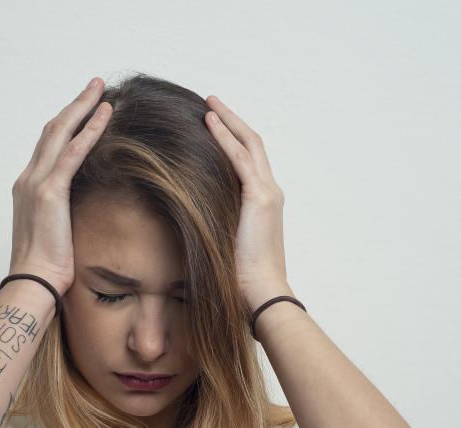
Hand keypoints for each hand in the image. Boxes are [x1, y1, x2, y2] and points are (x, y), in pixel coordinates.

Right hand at [7, 77, 112, 295]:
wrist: (33, 283)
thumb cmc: (45, 268)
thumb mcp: (54, 233)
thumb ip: (62, 214)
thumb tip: (79, 213)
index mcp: (27, 187)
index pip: (47, 145)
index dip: (66, 124)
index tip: (83, 109)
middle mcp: (28, 178)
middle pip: (52, 129)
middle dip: (74, 105)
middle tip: (94, 86)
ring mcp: (36, 182)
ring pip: (61, 132)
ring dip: (83, 107)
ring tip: (101, 90)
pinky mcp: (50, 192)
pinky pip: (74, 152)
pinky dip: (91, 130)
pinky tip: (106, 115)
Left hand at [202, 95, 293, 311]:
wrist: (261, 291)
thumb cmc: (242, 277)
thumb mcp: (226, 243)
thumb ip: (217, 223)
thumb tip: (190, 218)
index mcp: (265, 202)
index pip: (250, 160)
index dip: (233, 139)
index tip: (214, 125)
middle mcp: (271, 191)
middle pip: (253, 143)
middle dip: (232, 120)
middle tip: (211, 102)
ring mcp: (268, 192)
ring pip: (248, 143)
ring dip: (228, 120)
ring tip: (209, 103)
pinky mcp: (260, 197)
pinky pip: (239, 158)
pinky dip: (224, 136)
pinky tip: (208, 123)